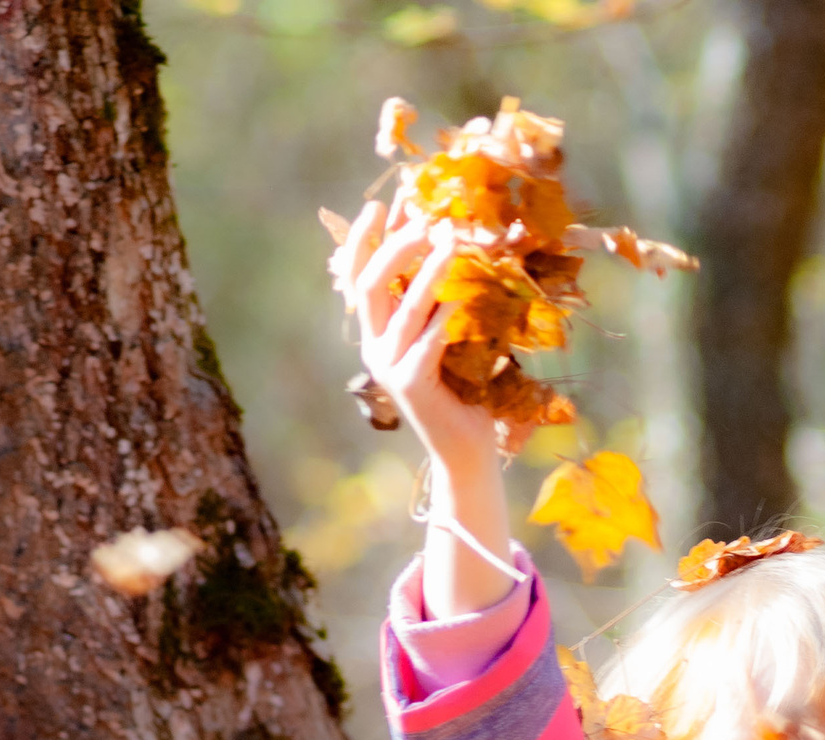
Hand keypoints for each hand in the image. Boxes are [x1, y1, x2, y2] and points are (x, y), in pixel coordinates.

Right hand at [334, 203, 503, 474]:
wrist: (466, 449)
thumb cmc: (465, 391)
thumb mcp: (449, 339)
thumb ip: (442, 303)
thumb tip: (458, 247)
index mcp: (378, 333)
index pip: (359, 277)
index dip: (363, 240)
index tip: (378, 206)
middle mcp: (375, 347)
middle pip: (370, 284)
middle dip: (394, 246)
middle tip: (422, 218)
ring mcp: (389, 367)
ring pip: (402, 309)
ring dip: (426, 271)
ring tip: (449, 241)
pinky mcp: (411, 385)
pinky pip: (428, 341)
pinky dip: (445, 315)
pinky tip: (463, 294)